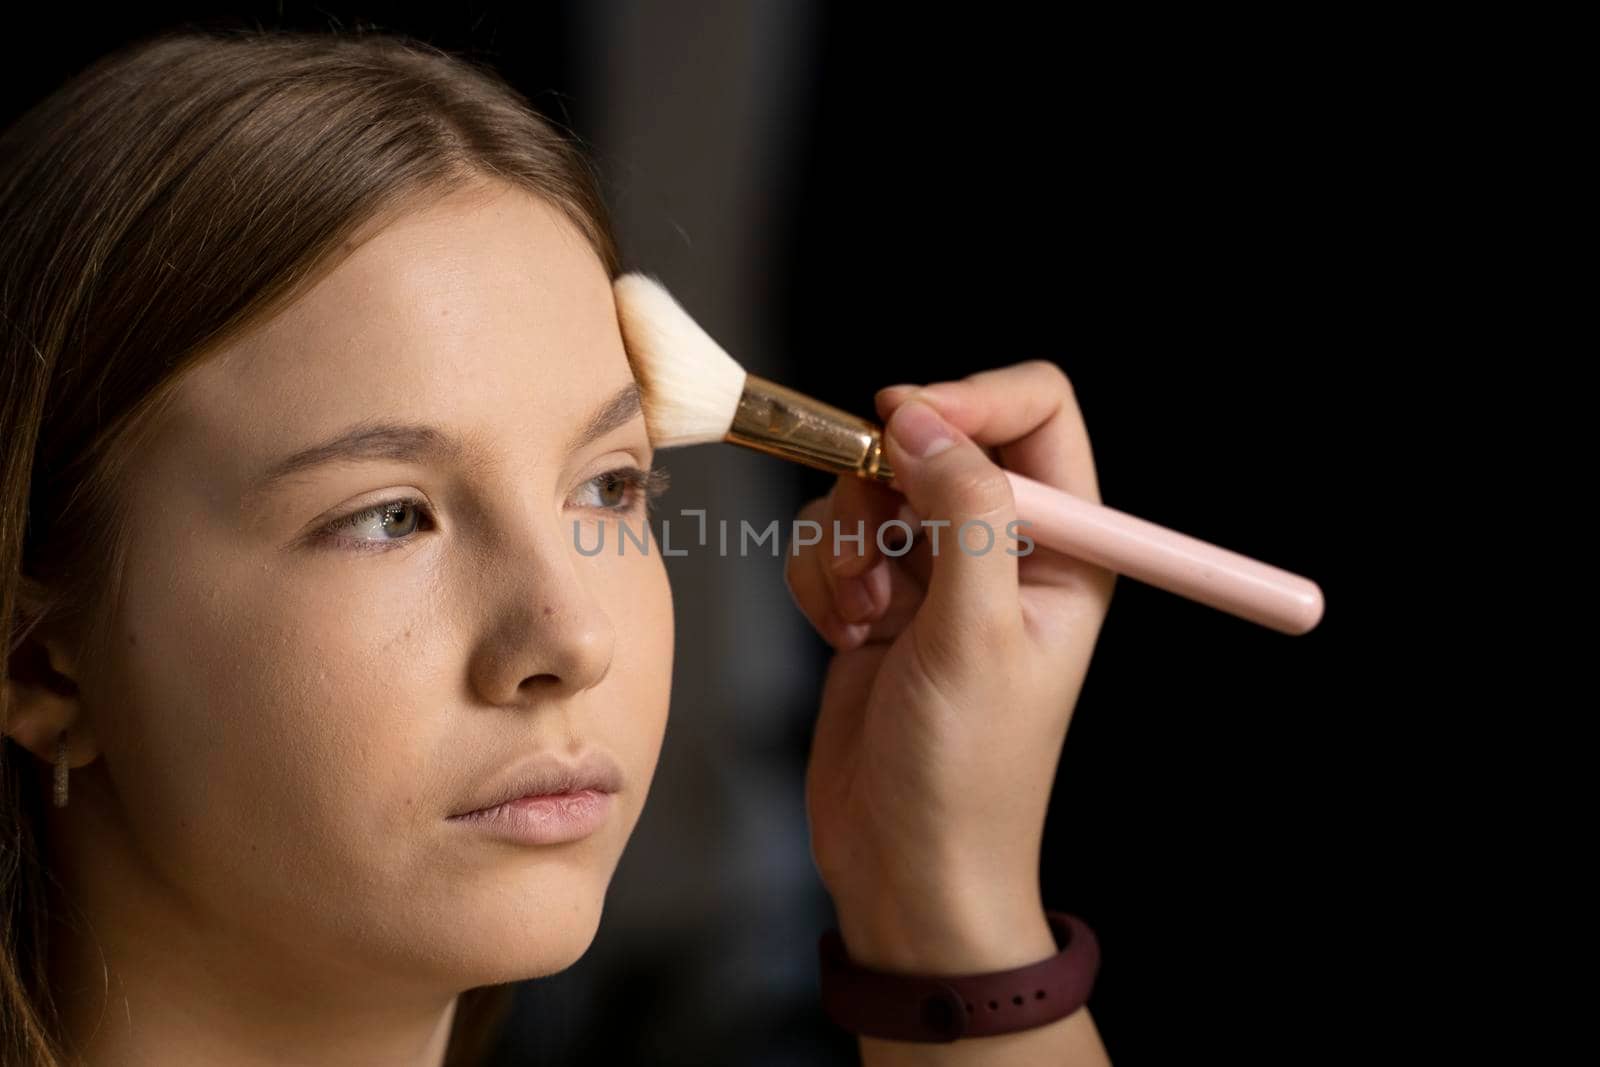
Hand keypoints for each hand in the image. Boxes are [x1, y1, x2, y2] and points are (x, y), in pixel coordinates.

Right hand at [784, 360, 1116, 969]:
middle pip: (936, 438)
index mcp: (1067, 547)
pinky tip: (842, 633)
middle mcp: (1005, 548)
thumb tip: (921, 418)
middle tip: (876, 557)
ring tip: (863, 617)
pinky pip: (829, 536)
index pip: (1036, 413)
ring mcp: (937, 571)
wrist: (907, 866)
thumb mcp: (977, 635)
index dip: (972, 399)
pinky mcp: (877, 596)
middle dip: (885, 488)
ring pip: (869, 486)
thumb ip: (962, 511)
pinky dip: (820, 576)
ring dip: (845, 542)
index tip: (900, 421)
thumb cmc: (968, 772)